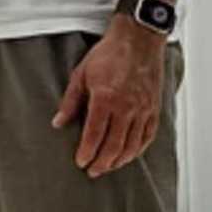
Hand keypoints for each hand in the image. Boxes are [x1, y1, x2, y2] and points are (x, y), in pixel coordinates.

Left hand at [54, 14, 168, 178]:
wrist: (139, 39)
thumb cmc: (110, 53)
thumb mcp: (81, 74)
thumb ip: (70, 101)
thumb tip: (58, 123)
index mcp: (106, 98)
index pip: (95, 135)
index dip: (87, 153)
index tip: (80, 162)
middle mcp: (127, 107)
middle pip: (114, 146)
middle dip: (102, 163)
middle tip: (92, 171)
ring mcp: (143, 109)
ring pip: (132, 145)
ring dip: (119, 160)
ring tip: (108, 167)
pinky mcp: (154, 108)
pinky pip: (148, 136)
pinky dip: (138, 149)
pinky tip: (129, 155)